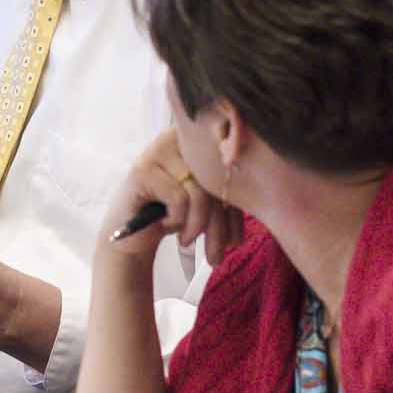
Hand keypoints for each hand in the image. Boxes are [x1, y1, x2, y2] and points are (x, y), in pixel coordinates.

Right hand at [101, 128, 244, 268]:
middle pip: (215, 180)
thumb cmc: (171, 215)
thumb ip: (228, 196)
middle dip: (219, 225)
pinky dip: (177, 219)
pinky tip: (168, 225)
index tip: (235, 241)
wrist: (130, 235)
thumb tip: (262, 206)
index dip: (236, 207)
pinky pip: (179, 197)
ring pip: (199, 190)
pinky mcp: (143, 169)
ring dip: (198, 226)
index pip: (228, 170)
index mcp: (199, 139)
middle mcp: (178, 137)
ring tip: (188, 241)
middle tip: (216, 255)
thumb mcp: (206, 205)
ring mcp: (158, 150)